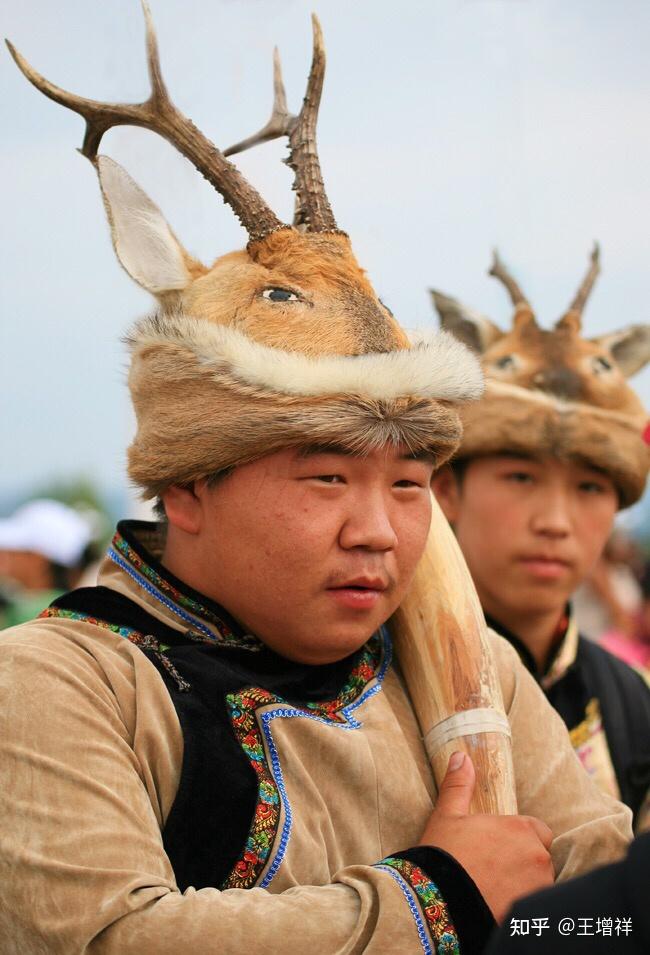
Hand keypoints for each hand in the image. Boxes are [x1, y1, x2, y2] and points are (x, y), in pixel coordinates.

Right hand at [419, 751, 553, 921]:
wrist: (437, 902)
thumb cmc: (442, 856)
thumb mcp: (447, 816)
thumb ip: (458, 785)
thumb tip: (460, 757)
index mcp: (519, 828)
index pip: (538, 830)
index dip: (521, 838)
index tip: (501, 846)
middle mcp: (536, 856)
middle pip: (540, 857)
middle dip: (524, 861)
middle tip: (494, 868)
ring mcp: (538, 887)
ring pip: (539, 882)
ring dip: (525, 884)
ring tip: (495, 889)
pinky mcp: (532, 912)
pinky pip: (534, 904)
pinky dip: (521, 903)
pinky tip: (498, 904)